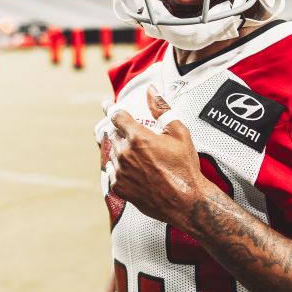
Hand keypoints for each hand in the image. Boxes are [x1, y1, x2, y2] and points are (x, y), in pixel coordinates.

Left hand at [106, 86, 210, 228]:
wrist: (186, 201)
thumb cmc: (185, 166)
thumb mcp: (179, 133)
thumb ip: (162, 109)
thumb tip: (151, 90)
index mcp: (138, 137)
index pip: (116, 116)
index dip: (110, 108)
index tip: (105, 104)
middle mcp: (124, 153)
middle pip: (113, 134)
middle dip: (121, 132)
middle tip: (134, 135)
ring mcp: (120, 172)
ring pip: (112, 153)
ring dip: (120, 150)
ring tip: (137, 155)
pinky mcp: (119, 188)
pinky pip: (113, 172)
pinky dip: (120, 168)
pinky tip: (133, 170)